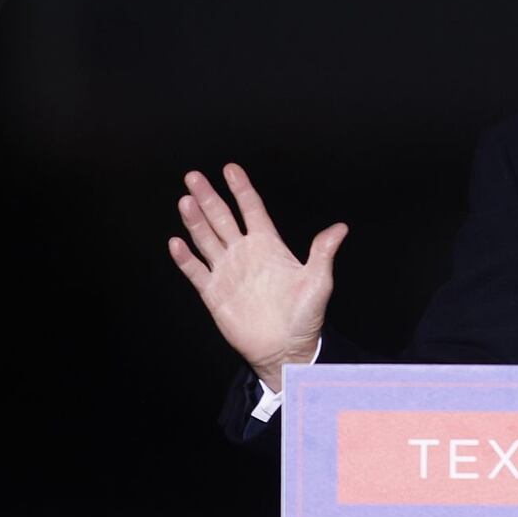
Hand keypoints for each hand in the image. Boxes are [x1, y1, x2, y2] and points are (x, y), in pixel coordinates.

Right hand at [168, 163, 346, 391]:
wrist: (286, 348)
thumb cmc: (305, 315)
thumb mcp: (318, 281)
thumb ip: (322, 252)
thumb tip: (341, 228)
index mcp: (269, 245)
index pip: (252, 209)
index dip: (241, 189)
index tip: (230, 169)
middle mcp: (245, 253)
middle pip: (222, 218)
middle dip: (208, 197)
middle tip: (193, 177)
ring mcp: (228, 271)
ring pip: (206, 239)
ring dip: (194, 220)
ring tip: (185, 201)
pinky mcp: (214, 292)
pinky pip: (196, 271)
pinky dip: (185, 257)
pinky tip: (176, 242)